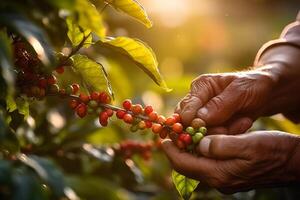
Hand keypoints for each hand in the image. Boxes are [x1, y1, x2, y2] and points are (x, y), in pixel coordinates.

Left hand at [162, 131, 299, 193]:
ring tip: (183, 136)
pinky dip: (200, 153)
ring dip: (188, 152)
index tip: (163, 138)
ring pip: (197, 166)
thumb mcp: (247, 144)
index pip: (184, 165)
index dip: (171, 151)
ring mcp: (225, 179)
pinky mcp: (230, 175)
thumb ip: (221, 146)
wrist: (293, 162)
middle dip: (177, 151)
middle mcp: (219, 180)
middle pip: (188, 167)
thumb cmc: (273, 150)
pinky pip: (208, 165)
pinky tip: (202, 141)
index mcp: (220, 173)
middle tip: (171, 136)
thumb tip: (199, 144)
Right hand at [176, 69, 275, 133]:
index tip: (201, 128)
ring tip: (244, 122)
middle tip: (229, 127)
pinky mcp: (212, 127)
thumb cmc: (254, 86)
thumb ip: (220, 104)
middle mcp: (198, 101)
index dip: (190, 120)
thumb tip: (199, 119)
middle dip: (208, 130)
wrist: (267, 94)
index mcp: (200, 87)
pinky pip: (213, 138)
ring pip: (200, 134)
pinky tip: (243, 124)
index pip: (186, 106)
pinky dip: (228, 135)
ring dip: (222, 132)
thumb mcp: (240, 91)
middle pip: (187, 123)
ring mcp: (204, 116)